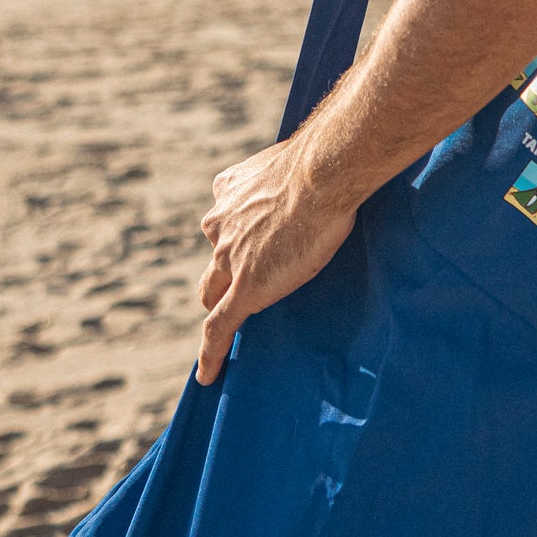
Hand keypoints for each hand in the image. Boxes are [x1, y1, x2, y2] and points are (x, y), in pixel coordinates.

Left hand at [194, 140, 360, 384]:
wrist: (320, 176)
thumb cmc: (321, 164)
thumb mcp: (296, 162)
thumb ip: (294, 176)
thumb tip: (328, 172)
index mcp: (229, 191)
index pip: (224, 221)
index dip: (234, 236)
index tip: (245, 243)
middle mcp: (221, 225)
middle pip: (215, 261)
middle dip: (224, 273)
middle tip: (244, 283)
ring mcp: (230, 259)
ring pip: (214, 292)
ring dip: (220, 305)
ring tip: (227, 328)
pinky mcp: (246, 288)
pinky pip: (220, 327)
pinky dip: (211, 353)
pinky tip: (209, 375)